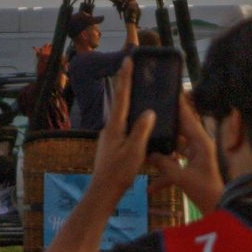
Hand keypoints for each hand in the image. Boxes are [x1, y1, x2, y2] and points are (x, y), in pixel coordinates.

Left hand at [88, 59, 154, 197]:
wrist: (102, 192)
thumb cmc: (119, 172)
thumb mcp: (134, 151)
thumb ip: (142, 130)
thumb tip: (149, 111)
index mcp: (115, 126)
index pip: (121, 96)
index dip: (125, 77)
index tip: (127, 59)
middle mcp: (110, 128)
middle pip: (119, 101)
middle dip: (125, 84)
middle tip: (129, 67)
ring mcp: (109, 136)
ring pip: (121, 114)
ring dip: (128, 100)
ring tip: (136, 89)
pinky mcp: (111, 145)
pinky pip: (123, 125)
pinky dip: (130, 117)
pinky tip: (137, 121)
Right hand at [148, 91, 227, 210]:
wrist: (217, 208)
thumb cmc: (204, 191)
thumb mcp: (182, 178)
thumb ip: (164, 165)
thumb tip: (149, 154)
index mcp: (201, 142)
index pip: (188, 118)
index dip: (179, 105)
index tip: (170, 90)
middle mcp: (199, 146)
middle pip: (179, 131)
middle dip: (165, 127)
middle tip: (149, 115)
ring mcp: (195, 157)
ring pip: (175, 148)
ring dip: (161, 153)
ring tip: (144, 148)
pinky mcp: (191, 168)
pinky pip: (176, 166)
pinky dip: (164, 176)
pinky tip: (150, 189)